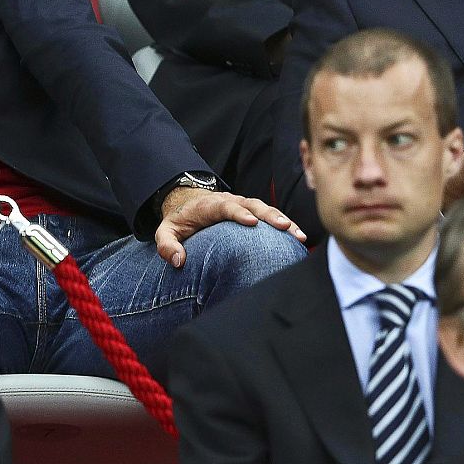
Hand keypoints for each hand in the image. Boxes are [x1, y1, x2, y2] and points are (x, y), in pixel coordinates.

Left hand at [153, 185, 305, 267]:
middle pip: (252, 204)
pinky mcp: (251, 212)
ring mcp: (243, 205)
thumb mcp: (165, 231)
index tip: (252, 222)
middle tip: (284, 227)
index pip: (226, 206)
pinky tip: (299, 237)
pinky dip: (285, 224)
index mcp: (209, 205)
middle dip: (269, 215)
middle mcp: (230, 201)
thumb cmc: (180, 221)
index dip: (239, 213)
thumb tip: (178, 261)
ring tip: (299, 236)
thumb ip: (166, 245)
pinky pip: (270, 216)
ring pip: (265, 209)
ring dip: (283, 220)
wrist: (188, 203)